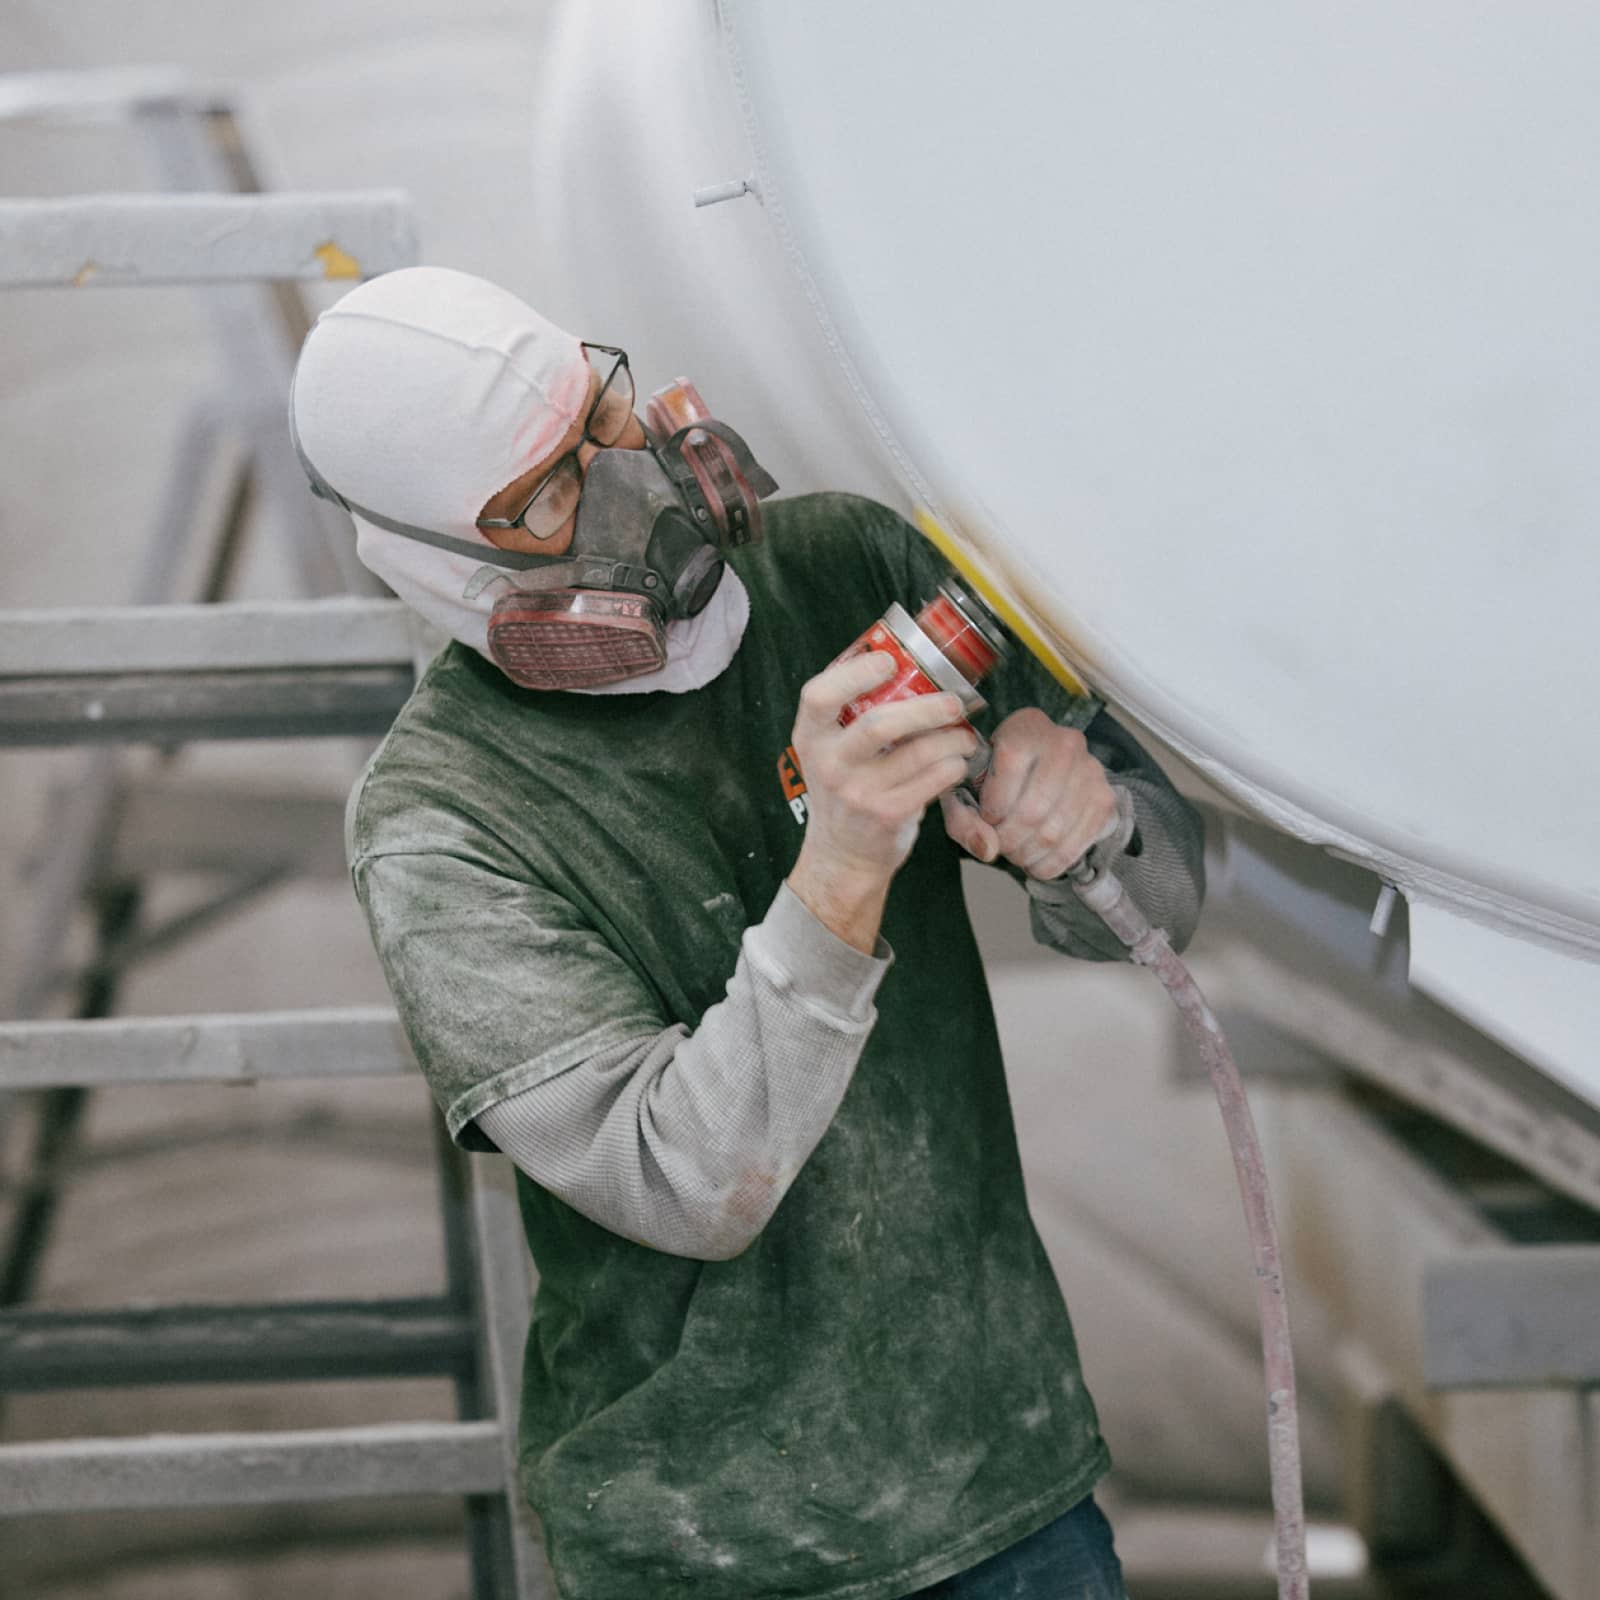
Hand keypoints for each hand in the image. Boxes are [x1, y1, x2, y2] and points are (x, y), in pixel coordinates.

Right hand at [787, 652, 976, 948]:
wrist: (842, 854)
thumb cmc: (845, 787)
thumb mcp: (830, 748)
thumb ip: (849, 708)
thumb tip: (888, 648)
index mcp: (811, 737)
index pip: (818, 695)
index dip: (856, 673)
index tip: (890, 661)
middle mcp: (830, 764)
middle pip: (879, 725)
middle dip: (926, 707)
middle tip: (954, 700)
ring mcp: (859, 793)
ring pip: (917, 753)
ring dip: (951, 737)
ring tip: (964, 732)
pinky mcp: (888, 814)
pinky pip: (932, 781)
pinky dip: (952, 765)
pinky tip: (957, 759)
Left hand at [940, 708, 1116, 881]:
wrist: (1038, 766)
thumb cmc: (997, 776)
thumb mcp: (966, 788)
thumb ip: (963, 819)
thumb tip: (987, 849)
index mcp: (1026, 728)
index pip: (1010, 770)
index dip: (992, 807)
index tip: (987, 818)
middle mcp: (1064, 743)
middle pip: (1033, 810)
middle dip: (1009, 839)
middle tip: (1000, 844)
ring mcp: (1090, 771)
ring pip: (1053, 832)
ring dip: (1027, 854)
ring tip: (1015, 853)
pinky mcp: (1104, 799)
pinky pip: (1076, 845)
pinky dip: (1050, 864)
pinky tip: (1036, 862)